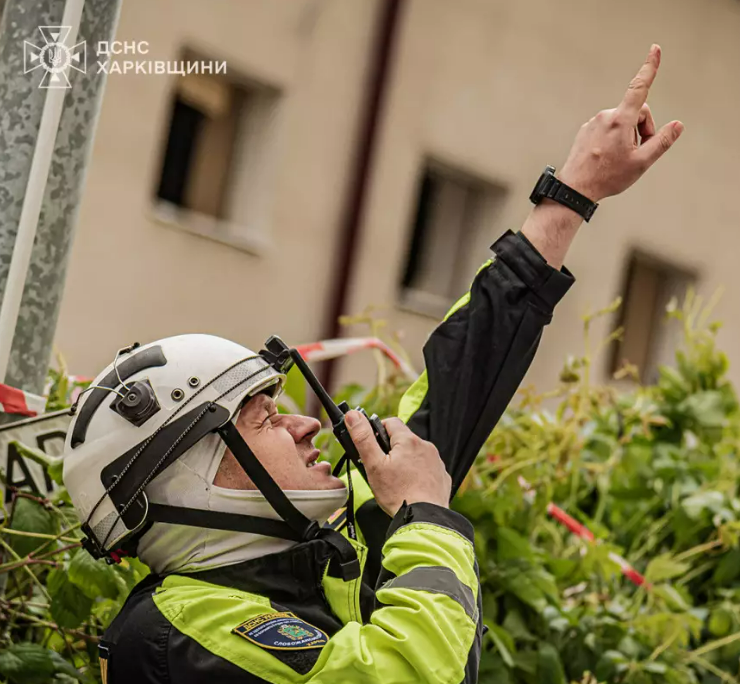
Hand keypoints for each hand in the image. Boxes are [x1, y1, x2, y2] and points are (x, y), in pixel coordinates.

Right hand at [345, 411, 450, 515]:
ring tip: (395, 480)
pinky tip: (410, 487)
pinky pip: (427, 468)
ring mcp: (436, 461)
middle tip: (381, 467)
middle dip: (391, 448)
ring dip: (405, 460)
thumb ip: (363, 438)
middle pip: (403, 438)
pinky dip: (418, 474)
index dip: (377, 430)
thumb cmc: (397, 494)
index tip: (372, 446)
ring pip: (416, 453)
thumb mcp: (374, 465)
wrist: (424, 519)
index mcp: (408, 440)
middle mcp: (426, 446)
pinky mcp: (442, 476)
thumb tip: (353, 415)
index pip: (390, 422)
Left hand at [558, 44, 683, 201]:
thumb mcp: (641, 162)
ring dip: (628, 135)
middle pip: (636, 112)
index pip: (639, 88)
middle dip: (643, 128)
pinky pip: (607, 128)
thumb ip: (662, 141)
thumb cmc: (608, 177)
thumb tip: (677, 125)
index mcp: (620, 120)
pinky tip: (607, 157)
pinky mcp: (585, 131)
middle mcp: (605, 116)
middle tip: (640, 152)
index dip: (649, 68)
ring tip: (621, 158)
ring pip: (621, 122)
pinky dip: (613, 138)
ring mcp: (593, 123)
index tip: (655, 49)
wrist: (575, 189)